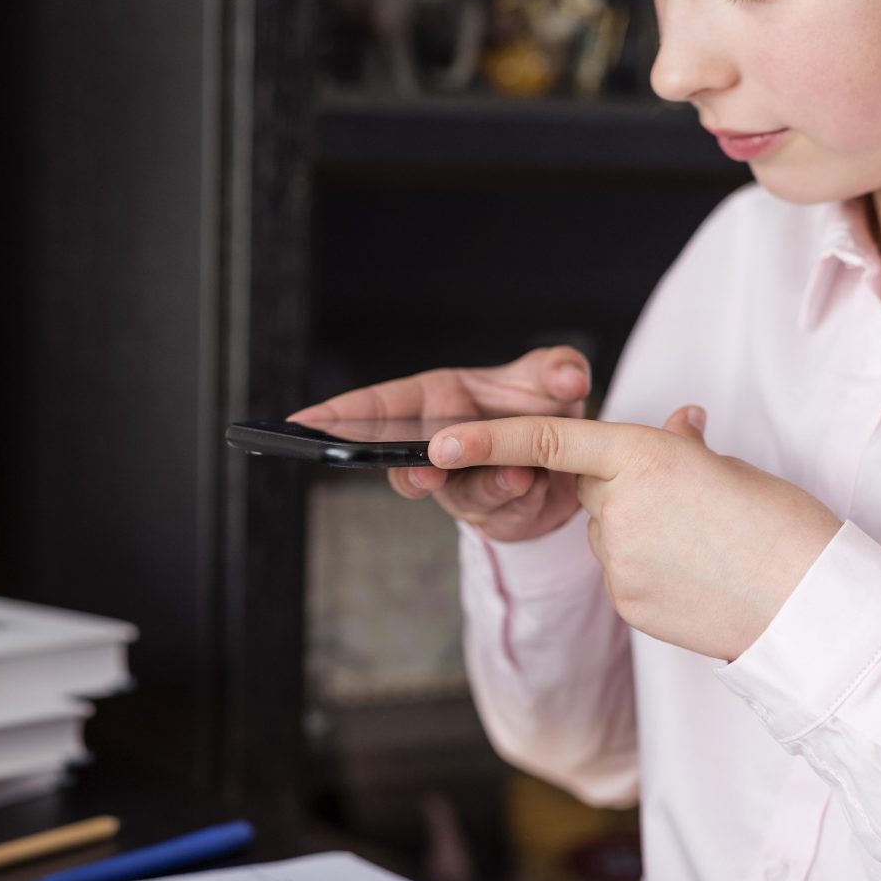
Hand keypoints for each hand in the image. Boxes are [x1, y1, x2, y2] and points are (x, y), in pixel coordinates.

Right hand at [290, 346, 590, 542]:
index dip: (338, 413)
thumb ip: (555, 367)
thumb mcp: (548, 376)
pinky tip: (539, 485)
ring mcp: (460, 484)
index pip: (377, 407)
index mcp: (435, 401)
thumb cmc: (542, 408)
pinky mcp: (491, 514)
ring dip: (486, 486)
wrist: (576, 458)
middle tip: (426, 472)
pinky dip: (522, 500)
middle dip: (410, 470)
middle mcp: (438, 445)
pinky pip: (500, 513)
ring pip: (459, 494)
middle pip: (401, 463)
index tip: (304, 420)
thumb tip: (569, 376)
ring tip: (518, 475)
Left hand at [427, 406, 841, 660]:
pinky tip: (694, 580)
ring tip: (702, 548)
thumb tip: (677, 424)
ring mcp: (617, 560)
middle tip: (690, 507)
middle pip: (591, 492)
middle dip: (623, 492)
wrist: (809, 603)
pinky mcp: (625, 602)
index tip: (437, 442)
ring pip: (608, 536)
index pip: (548, 440)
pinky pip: (622, 576)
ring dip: (640, 535)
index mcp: (643, 456)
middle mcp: (618, 506)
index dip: (488, 439)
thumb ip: (683, 449)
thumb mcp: (730, 469)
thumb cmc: (782, 526)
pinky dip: (649, 573)